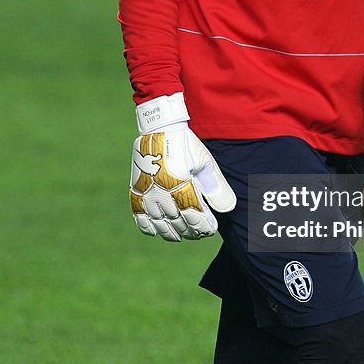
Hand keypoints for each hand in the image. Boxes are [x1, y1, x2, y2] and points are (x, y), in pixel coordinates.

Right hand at [129, 93, 235, 241]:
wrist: (159, 128)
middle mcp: (161, 191)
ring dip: (173, 232)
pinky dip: (149, 227)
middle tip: (201, 233)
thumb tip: (227, 210)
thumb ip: (217, 187)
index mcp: (180, 183)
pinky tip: (159, 230)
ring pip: (160, 223)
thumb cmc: (186, 144)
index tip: (211, 228)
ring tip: (183, 234)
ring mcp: (146, 192)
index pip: (194, 215)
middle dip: (192, 230)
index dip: (204, 226)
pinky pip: (139, 216)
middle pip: (178, 221)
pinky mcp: (136, 190)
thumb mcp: (206, 162)